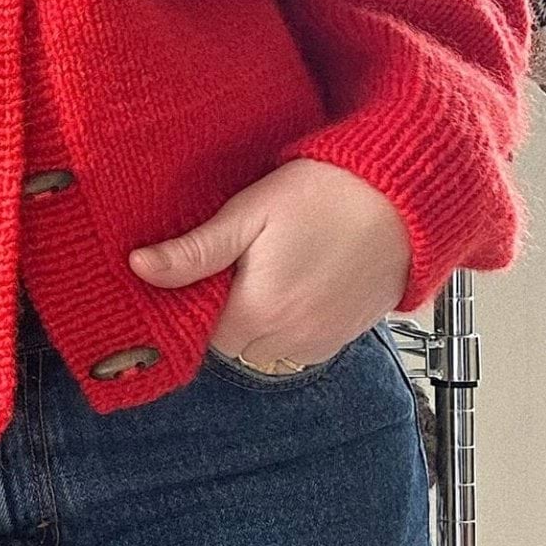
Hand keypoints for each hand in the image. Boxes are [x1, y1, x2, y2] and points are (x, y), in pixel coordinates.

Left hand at [127, 160, 411, 367]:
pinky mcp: (344, 338)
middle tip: (233, 265)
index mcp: (256, 310)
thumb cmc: (327, 194)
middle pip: (229, 345)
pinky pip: (298, 349)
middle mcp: (287, 338)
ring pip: (262, 351)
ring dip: (255, 324)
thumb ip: (195, 250)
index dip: (191, 302)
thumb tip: (139, 267)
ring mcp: (320, 342)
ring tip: (265, 273)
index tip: (197, 272)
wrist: (406, 199)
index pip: (198, 332)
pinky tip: (294, 286)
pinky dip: (287, 328)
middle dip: (223, 313)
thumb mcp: (249, 212)